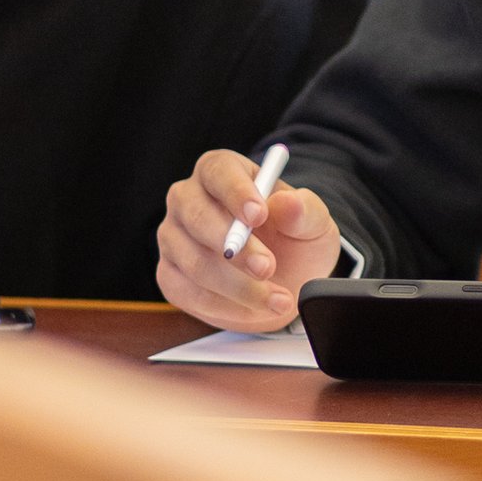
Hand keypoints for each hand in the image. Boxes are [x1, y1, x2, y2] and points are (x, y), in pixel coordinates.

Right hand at [156, 146, 340, 332]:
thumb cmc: (293, 239)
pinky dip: (225, 306)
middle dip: (236, 248)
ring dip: (238, 286)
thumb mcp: (312, 223)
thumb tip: (289, 203)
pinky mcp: (170, 274)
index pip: (218, 171)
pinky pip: (189, 292)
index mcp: (222, 171)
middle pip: (197, 216)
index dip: (236, 192)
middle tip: (267, 267)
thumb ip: (304, 211)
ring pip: (195, 262)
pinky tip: (254, 309)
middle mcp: (188, 199)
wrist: (284, 277)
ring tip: (276, 299)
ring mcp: (174, 237)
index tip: (259, 215)